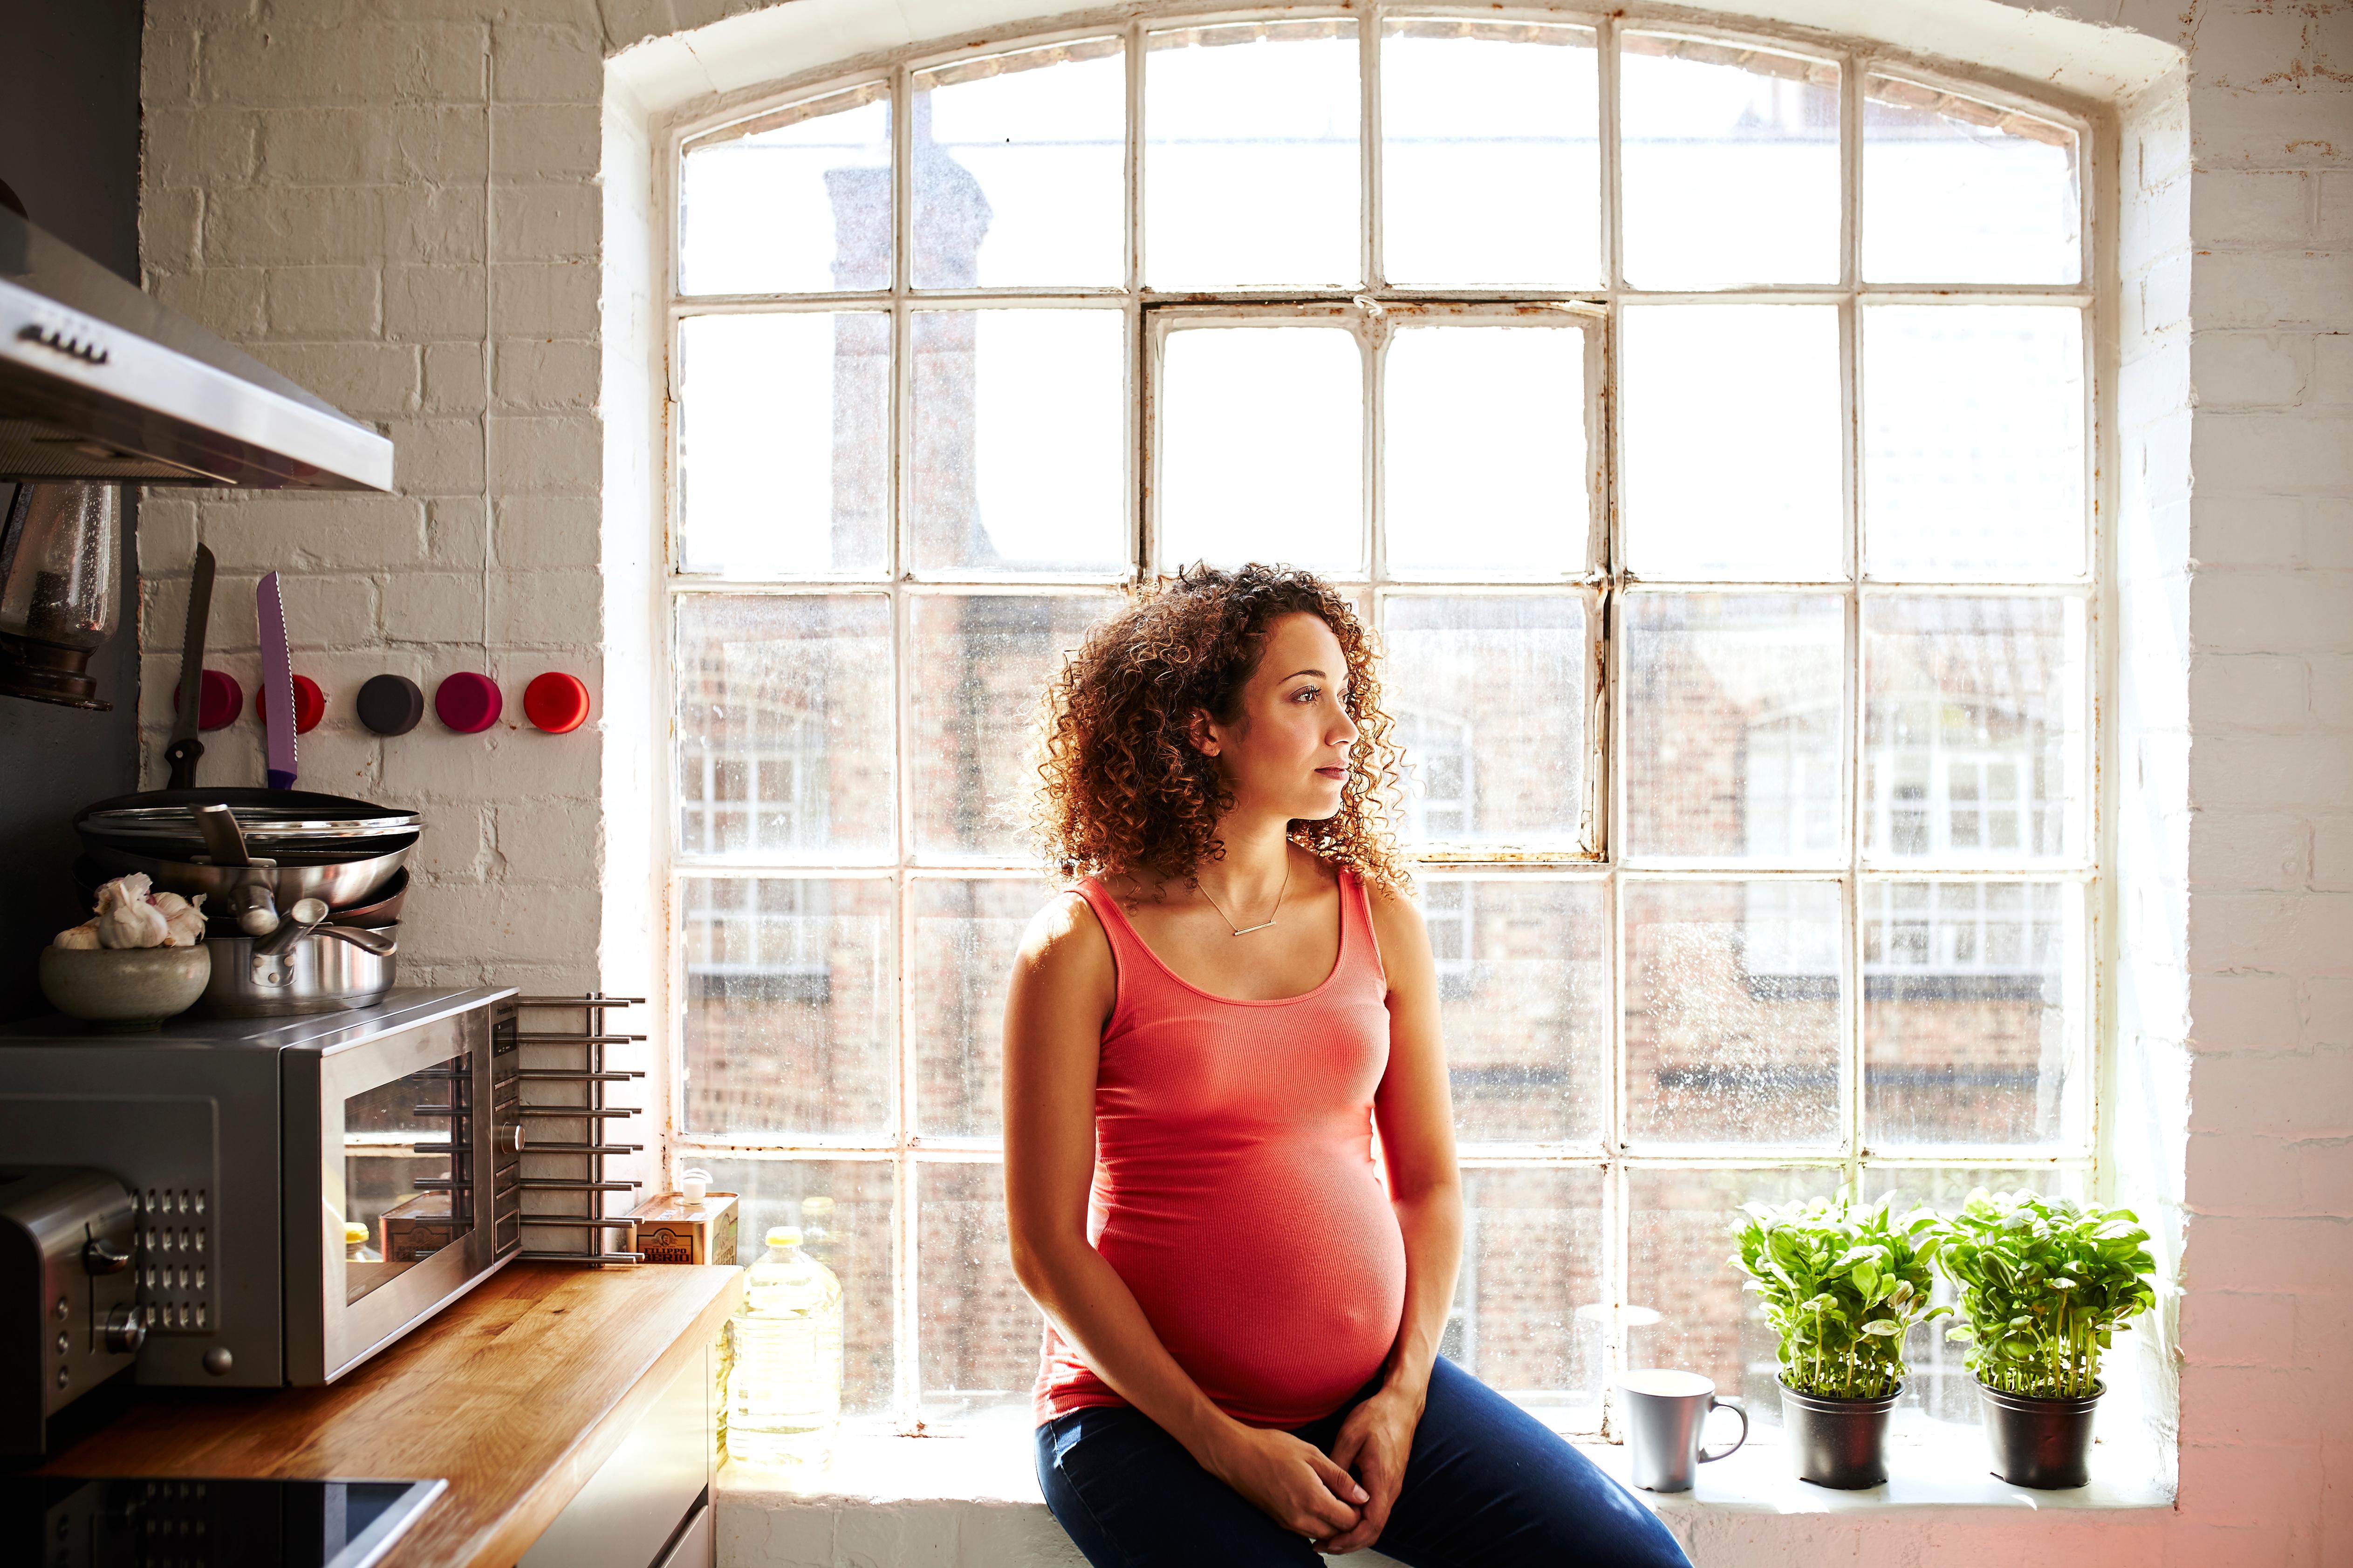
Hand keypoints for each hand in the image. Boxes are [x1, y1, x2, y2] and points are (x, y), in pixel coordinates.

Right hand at [1201, 1421, 1368, 1543]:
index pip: (1350, 1521)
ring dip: (1332, 1520)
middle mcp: (1301, 1519)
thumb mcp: (1312, 1454)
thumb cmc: (1270, 1449)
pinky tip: (1314, 1497)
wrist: (1235, 1455)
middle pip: (1338, 1533)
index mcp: (1313, 1500)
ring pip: (1323, 1534)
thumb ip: (1340, 1477)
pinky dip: (1317, 1520)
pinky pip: (1308, 1531)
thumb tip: (1362, 1495)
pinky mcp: (1281, 1523)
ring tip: (1330, 1493)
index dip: (1359, 1508)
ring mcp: (1289, 1524)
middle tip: (1346, 1493)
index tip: (1357, 1493)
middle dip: (1347, 1517)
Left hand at [1313, 1384, 1422, 1553]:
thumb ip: (1337, 1467)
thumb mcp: (1349, 1437)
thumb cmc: (1377, 1416)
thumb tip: (1324, 1489)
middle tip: (1322, 1544)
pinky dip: (1360, 1520)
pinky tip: (1342, 1514)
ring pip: (1376, 1522)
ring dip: (1354, 1532)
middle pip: (1374, 1530)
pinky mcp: (1390, 1481)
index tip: (1328, 1543)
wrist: (1401, 1404)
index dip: (1349, 1539)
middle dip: (1349, 1542)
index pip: (1370, 1524)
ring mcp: (1392, 1486)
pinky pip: (1377, 1510)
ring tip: (1328, 1534)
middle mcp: (1391, 1488)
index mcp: (1382, 1480)